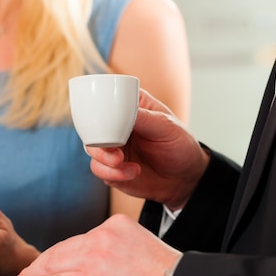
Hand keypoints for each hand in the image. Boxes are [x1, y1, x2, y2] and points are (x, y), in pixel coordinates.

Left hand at [16, 214, 181, 275]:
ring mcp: (98, 252)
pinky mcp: (95, 274)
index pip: (79, 239)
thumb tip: (91, 270)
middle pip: (63, 248)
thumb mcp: (139, 251)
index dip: (59, 254)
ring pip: (57, 262)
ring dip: (37, 275)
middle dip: (41, 264)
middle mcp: (105, 233)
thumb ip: (113, 253)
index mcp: (116, 225)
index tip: (48, 263)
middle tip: (26, 274)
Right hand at [87, 89, 208, 209]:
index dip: (98, 106)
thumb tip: (119, 110)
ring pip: (91, 149)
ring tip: (121, 162)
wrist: (184, 178)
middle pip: (92, 125)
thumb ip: (142, 117)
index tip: (105, 120)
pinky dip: (112, 173)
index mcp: (130, 106)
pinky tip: (133, 172)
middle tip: (113, 148)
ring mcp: (112, 147)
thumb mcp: (167, 127)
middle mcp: (117, 125)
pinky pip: (99, 169)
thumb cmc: (179, 145)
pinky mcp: (111, 168)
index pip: (105, 98)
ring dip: (103, 158)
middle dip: (97, 139)